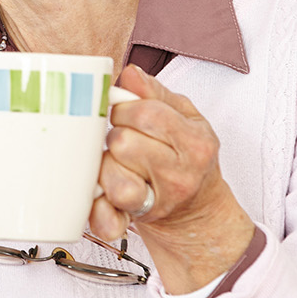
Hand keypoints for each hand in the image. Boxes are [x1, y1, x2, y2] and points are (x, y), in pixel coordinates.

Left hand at [91, 65, 254, 293]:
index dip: (124, 108)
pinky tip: (98, 200)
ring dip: (106, 168)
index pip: (147, 113)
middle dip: (115, 136)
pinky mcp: (136, 223)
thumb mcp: (185, 117)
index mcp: (194, 143)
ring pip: (114, 180)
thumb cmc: (186, 157)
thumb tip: (129, 74)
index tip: (121, 113)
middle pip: (124, 143)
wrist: (198, 211)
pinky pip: (109, 221)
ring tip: (116, 165)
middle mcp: (180, 175)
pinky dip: (98, 212)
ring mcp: (159, 203)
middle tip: (121, 140)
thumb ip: (155, 93)